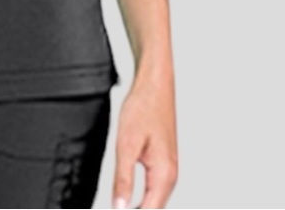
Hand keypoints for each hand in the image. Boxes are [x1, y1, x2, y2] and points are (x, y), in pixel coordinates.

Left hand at [111, 67, 177, 208]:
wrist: (155, 86)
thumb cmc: (144, 108)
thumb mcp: (126, 144)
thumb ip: (123, 179)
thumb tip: (118, 207)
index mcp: (164, 175)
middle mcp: (170, 175)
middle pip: (153, 208)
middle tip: (115, 207)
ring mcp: (168, 169)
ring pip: (154, 201)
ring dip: (138, 207)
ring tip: (119, 206)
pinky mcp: (163, 162)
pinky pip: (154, 189)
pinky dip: (142, 198)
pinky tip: (129, 198)